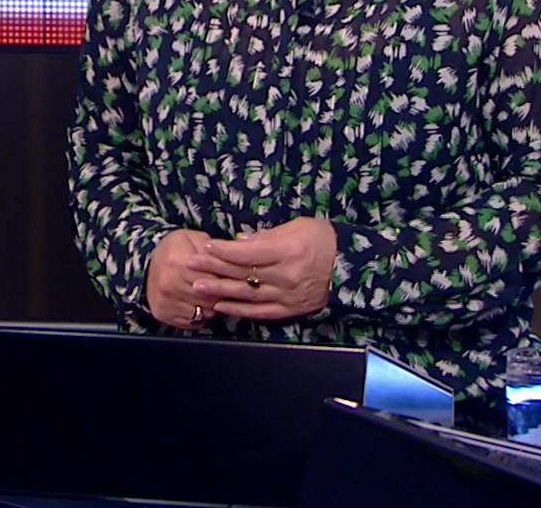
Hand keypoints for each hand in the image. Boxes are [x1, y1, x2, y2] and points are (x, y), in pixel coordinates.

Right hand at [144, 229, 218, 330]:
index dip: (224, 280)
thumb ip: (213, 250)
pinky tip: (197, 303)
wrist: (146, 263)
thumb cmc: (176, 249)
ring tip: (209, 295)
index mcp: (177, 261)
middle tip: (221, 288)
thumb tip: (231, 262)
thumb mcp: (194, 238)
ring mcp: (164, 301)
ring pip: (203, 312)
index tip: (227, 277)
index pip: (213, 280)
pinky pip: (193, 322)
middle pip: (209, 299)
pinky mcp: (162, 314)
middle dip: (220, 294)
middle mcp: (168, 284)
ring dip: (211, 306)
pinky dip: (199, 315)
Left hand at [188, 217, 335, 320]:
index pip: (248, 252)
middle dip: (213, 268)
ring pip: (247, 295)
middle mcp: (285, 276)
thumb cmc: (323, 240)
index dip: (224, 250)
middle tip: (190, 265)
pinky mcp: (289, 310)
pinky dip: (239, 310)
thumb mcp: (297, 227)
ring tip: (197, 287)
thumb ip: (267, 235)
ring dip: (220, 291)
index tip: (206, 246)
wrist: (350, 266)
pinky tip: (221, 307)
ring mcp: (286, 295)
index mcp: (288, 251)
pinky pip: (259, 312)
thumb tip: (240, 240)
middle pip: (242, 273)